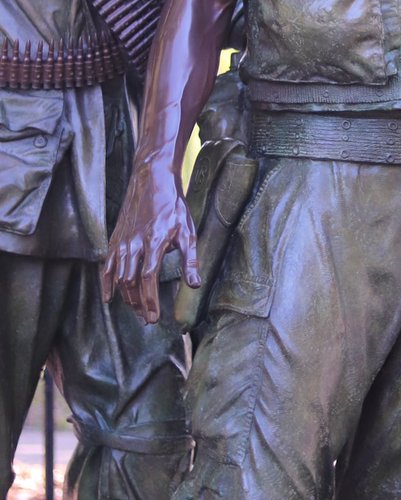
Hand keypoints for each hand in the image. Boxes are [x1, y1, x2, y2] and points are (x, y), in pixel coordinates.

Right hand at [101, 161, 199, 323]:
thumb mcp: (187, 230)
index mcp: (154, 242)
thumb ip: (190, 259)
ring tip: (137, 311)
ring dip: (127, 297)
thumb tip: (195, 285)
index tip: (155, 318)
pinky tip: (110, 298)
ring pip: (119, 277)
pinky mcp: (114, 239)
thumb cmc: (172, 205)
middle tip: (148, 319)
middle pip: (132, 282)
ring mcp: (121, 242)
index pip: (148, 279)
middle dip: (139, 304)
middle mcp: (134, 244)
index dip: (150, 301)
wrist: (151, 179)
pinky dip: (107, 284)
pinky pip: (107, 266)